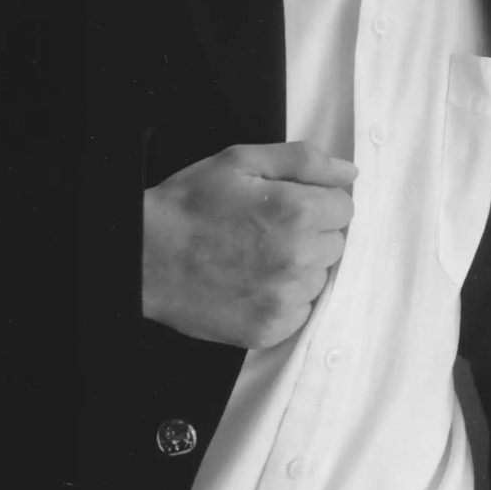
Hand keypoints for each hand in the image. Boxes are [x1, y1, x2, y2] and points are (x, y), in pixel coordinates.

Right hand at [143, 141, 355, 349]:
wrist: (141, 257)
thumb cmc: (190, 203)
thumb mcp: (242, 161)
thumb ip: (303, 161)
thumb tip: (349, 174)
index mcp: (298, 211)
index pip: (344, 208)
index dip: (317, 201)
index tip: (287, 203)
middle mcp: (298, 258)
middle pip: (336, 243)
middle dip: (312, 233)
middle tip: (268, 228)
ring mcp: (284, 299)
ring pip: (320, 278)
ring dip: (300, 267)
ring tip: (258, 256)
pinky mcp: (269, 329)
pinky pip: (300, 310)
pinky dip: (284, 298)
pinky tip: (253, 282)